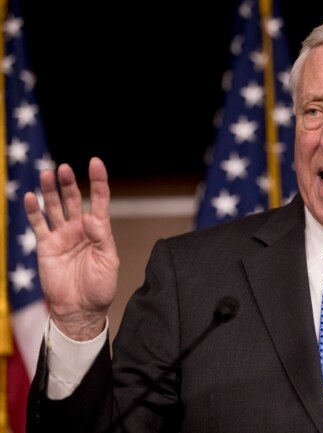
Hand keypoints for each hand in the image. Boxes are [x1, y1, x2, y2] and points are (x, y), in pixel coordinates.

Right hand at [24, 157, 118, 340]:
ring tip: (47, 174)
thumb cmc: (100, 287)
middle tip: (63, 169)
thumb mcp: (108, 262)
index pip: (100, 200)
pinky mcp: (46, 246)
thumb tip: (91, 218)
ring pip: (55, 207)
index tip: (95, 162)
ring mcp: (62, 236)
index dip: (98, 181)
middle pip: (74, 199)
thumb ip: (102, 238)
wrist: (80, 309)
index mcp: (99, 230)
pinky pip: (38, 225)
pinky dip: (33, 211)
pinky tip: (30, 197)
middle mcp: (79, 228)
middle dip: (69, 183)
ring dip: (50, 191)